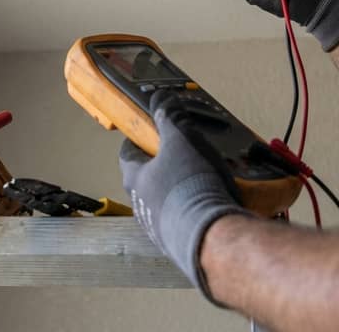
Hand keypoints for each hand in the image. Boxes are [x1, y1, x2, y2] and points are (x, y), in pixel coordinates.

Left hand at [119, 90, 245, 302]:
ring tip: (203, 176)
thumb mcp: (180, 140)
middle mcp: (140, 204)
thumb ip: (169, 118)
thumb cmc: (189, 184)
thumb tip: (159, 97)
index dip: (138, 139)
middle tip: (182, 152)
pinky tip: (211, 202)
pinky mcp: (178, 240)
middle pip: (146, 177)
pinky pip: (182, 219)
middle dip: (162, 164)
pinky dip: (193, 208)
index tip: (149, 130)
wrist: (210, 236)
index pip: (127, 153)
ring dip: (178, 188)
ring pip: (164, 199)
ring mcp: (158, 225)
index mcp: (134, 177)